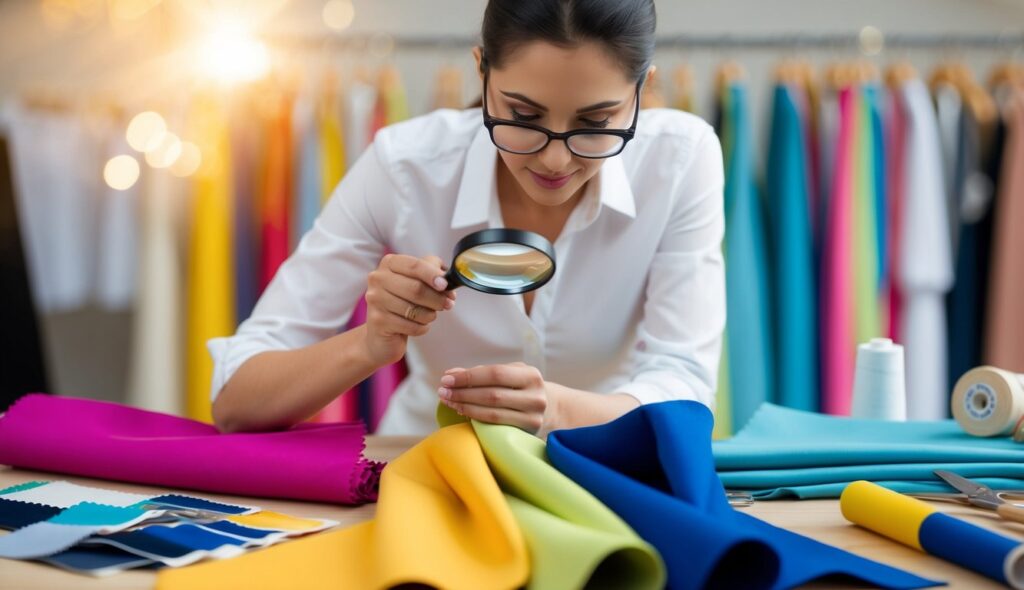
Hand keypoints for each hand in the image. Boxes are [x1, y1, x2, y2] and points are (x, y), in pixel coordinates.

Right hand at [362, 254, 455, 366]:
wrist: (382, 329)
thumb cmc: (405, 300)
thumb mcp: (418, 280)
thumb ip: (433, 271)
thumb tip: (449, 276)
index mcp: (390, 263)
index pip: (415, 265)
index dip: (433, 275)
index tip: (446, 285)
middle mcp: (378, 278)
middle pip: (416, 288)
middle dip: (437, 298)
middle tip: (448, 304)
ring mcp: (375, 300)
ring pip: (414, 309)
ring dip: (430, 315)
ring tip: (431, 315)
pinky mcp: (377, 321)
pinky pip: (410, 326)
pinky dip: (422, 328)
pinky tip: (419, 325)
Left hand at [437, 362, 558, 435]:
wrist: (550, 409)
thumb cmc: (520, 387)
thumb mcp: (508, 374)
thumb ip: (480, 373)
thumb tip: (450, 374)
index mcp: (531, 375)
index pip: (495, 374)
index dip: (469, 377)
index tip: (446, 379)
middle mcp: (536, 396)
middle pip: (492, 395)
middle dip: (463, 392)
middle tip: (442, 391)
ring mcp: (533, 417)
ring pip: (492, 413)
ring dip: (465, 406)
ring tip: (448, 401)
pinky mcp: (527, 432)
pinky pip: (495, 425)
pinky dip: (475, 417)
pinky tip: (462, 412)